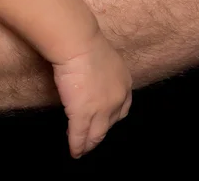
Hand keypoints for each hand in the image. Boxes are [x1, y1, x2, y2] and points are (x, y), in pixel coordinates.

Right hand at [53, 31, 132, 158]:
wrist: (79, 45)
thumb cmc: (88, 45)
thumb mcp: (107, 61)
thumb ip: (106, 75)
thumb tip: (95, 80)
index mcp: (124, 83)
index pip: (123, 108)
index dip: (113, 117)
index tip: (105, 121)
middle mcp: (117, 99)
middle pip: (111, 123)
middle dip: (102, 132)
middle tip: (93, 138)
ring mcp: (102, 110)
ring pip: (96, 134)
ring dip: (89, 144)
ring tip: (83, 150)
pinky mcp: (83, 114)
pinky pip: (80, 136)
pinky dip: (77, 146)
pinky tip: (74, 152)